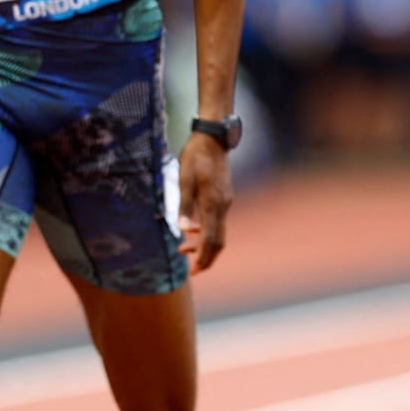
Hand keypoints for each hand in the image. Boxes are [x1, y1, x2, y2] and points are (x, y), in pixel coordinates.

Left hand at [176, 131, 233, 271]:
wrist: (213, 138)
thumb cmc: (196, 157)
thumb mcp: (184, 179)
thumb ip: (185, 205)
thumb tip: (185, 230)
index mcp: (213, 203)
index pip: (211, 239)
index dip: (203, 257)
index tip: (194, 272)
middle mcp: (223, 205)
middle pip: (219, 241)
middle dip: (207, 258)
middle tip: (193, 271)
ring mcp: (225, 201)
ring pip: (219, 232)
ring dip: (205, 246)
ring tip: (184, 250)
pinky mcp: (224, 197)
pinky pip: (218, 222)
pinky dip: (208, 233)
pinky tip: (194, 232)